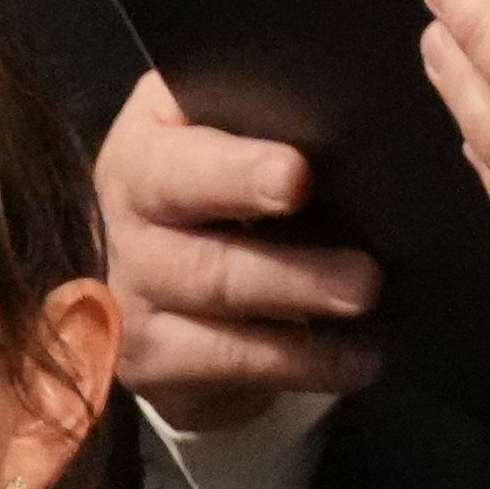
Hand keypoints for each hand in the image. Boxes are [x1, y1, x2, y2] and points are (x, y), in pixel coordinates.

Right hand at [96, 72, 383, 434]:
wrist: (154, 268)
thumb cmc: (214, 185)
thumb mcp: (220, 136)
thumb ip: (261, 124)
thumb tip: (351, 125)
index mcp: (143, 153)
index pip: (182, 165)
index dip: (237, 173)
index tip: (297, 179)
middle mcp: (122, 226)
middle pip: (202, 257)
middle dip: (287, 270)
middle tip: (365, 279)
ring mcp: (130, 300)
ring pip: (219, 313)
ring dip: (301, 315)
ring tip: (367, 311)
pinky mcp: (150, 361)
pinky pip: (231, 365)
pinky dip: (304, 363)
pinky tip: (358, 359)